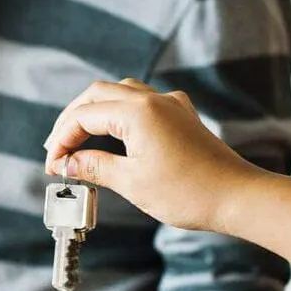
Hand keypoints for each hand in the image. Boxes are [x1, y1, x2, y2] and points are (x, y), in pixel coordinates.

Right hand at [42, 78, 266, 231]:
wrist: (238, 197)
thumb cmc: (188, 193)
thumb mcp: (132, 183)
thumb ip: (95, 167)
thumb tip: (68, 163)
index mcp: (138, 112)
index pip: (83, 116)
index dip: (62, 140)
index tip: (53, 167)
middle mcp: (154, 100)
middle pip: (97, 94)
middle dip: (72, 120)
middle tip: (57, 149)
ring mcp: (171, 106)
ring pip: (120, 93)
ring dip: (94, 112)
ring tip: (79, 140)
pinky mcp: (182, 117)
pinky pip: (142, 102)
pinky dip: (119, 114)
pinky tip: (114, 134)